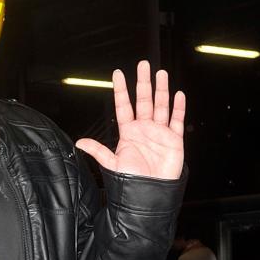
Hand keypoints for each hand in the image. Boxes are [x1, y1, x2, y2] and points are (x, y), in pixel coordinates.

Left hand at [76, 60, 184, 180]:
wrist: (149, 194)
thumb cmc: (131, 181)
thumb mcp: (112, 164)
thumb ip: (98, 151)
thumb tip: (80, 142)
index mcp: (128, 132)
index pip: (124, 106)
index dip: (121, 90)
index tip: (118, 74)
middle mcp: (144, 129)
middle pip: (144, 100)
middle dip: (143, 83)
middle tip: (143, 65)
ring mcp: (159, 133)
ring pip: (161, 106)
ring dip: (161, 90)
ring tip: (160, 73)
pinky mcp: (174, 140)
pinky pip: (177, 120)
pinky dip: (178, 108)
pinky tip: (178, 95)